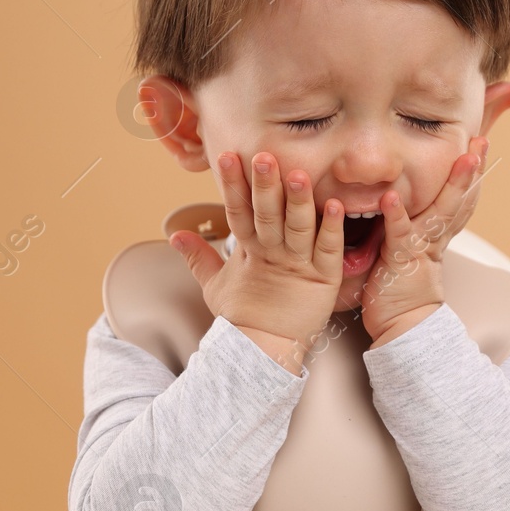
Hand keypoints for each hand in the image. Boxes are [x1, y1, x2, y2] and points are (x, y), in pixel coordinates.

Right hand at [169, 150, 344, 372]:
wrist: (264, 352)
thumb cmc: (244, 316)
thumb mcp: (215, 284)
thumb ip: (198, 256)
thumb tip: (175, 235)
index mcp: (248, 250)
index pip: (237, 212)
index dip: (232, 186)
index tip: (226, 158)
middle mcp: (272, 253)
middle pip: (267, 215)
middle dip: (264, 186)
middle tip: (263, 158)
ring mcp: (298, 265)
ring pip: (298, 227)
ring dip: (298, 201)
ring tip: (297, 175)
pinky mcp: (324, 279)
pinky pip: (328, 250)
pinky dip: (332, 228)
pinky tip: (334, 205)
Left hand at [360, 136, 488, 344]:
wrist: (402, 330)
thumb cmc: (397, 293)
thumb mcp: (404, 254)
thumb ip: (403, 229)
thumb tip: (394, 203)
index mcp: (435, 237)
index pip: (458, 201)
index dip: (469, 176)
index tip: (478, 148)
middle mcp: (434, 239)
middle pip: (460, 200)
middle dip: (472, 171)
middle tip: (483, 143)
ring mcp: (421, 248)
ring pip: (442, 211)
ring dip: (454, 184)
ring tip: (464, 157)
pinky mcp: (401, 260)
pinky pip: (400, 234)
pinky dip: (397, 215)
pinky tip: (392, 196)